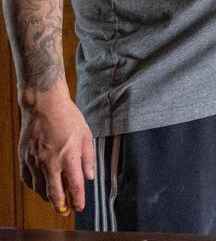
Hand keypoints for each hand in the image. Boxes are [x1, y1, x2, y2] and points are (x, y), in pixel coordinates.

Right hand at [19, 86, 95, 214]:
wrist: (44, 105)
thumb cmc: (68, 117)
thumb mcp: (86, 135)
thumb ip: (88, 158)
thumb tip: (90, 176)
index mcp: (68, 156)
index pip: (74, 185)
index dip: (77, 199)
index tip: (79, 207)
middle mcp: (50, 162)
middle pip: (55, 192)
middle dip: (61, 205)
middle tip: (65, 212)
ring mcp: (35, 160)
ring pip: (40, 187)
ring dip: (47, 197)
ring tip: (54, 200)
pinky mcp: (24, 157)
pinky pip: (27, 178)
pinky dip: (34, 186)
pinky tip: (39, 187)